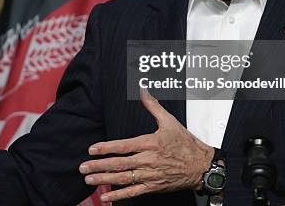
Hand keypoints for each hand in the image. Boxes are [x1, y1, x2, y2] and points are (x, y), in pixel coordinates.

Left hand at [79, 89, 213, 202]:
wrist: (201, 166)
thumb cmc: (185, 143)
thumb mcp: (170, 121)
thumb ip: (153, 106)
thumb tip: (143, 90)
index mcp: (150, 143)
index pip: (124, 146)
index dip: (106, 148)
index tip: (92, 149)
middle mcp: (148, 160)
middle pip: (119, 164)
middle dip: (99, 166)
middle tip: (82, 167)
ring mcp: (151, 175)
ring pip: (124, 178)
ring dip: (104, 180)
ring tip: (88, 179)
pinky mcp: (154, 186)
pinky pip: (134, 192)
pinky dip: (119, 195)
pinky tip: (105, 197)